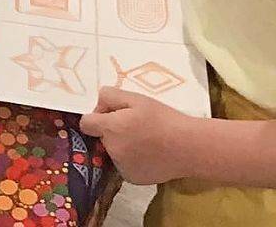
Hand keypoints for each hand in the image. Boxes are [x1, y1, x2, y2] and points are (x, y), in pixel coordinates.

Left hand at [79, 88, 195, 184]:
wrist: (189, 147)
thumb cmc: (163, 119)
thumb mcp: (137, 98)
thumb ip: (110, 96)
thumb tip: (98, 105)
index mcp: (110, 129)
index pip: (86, 123)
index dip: (96, 116)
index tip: (111, 114)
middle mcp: (111, 150)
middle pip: (101, 137)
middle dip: (112, 130)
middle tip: (135, 125)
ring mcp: (121, 167)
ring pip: (113, 152)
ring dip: (122, 146)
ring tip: (145, 140)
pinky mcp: (131, 179)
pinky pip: (123, 165)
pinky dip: (132, 160)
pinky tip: (149, 153)